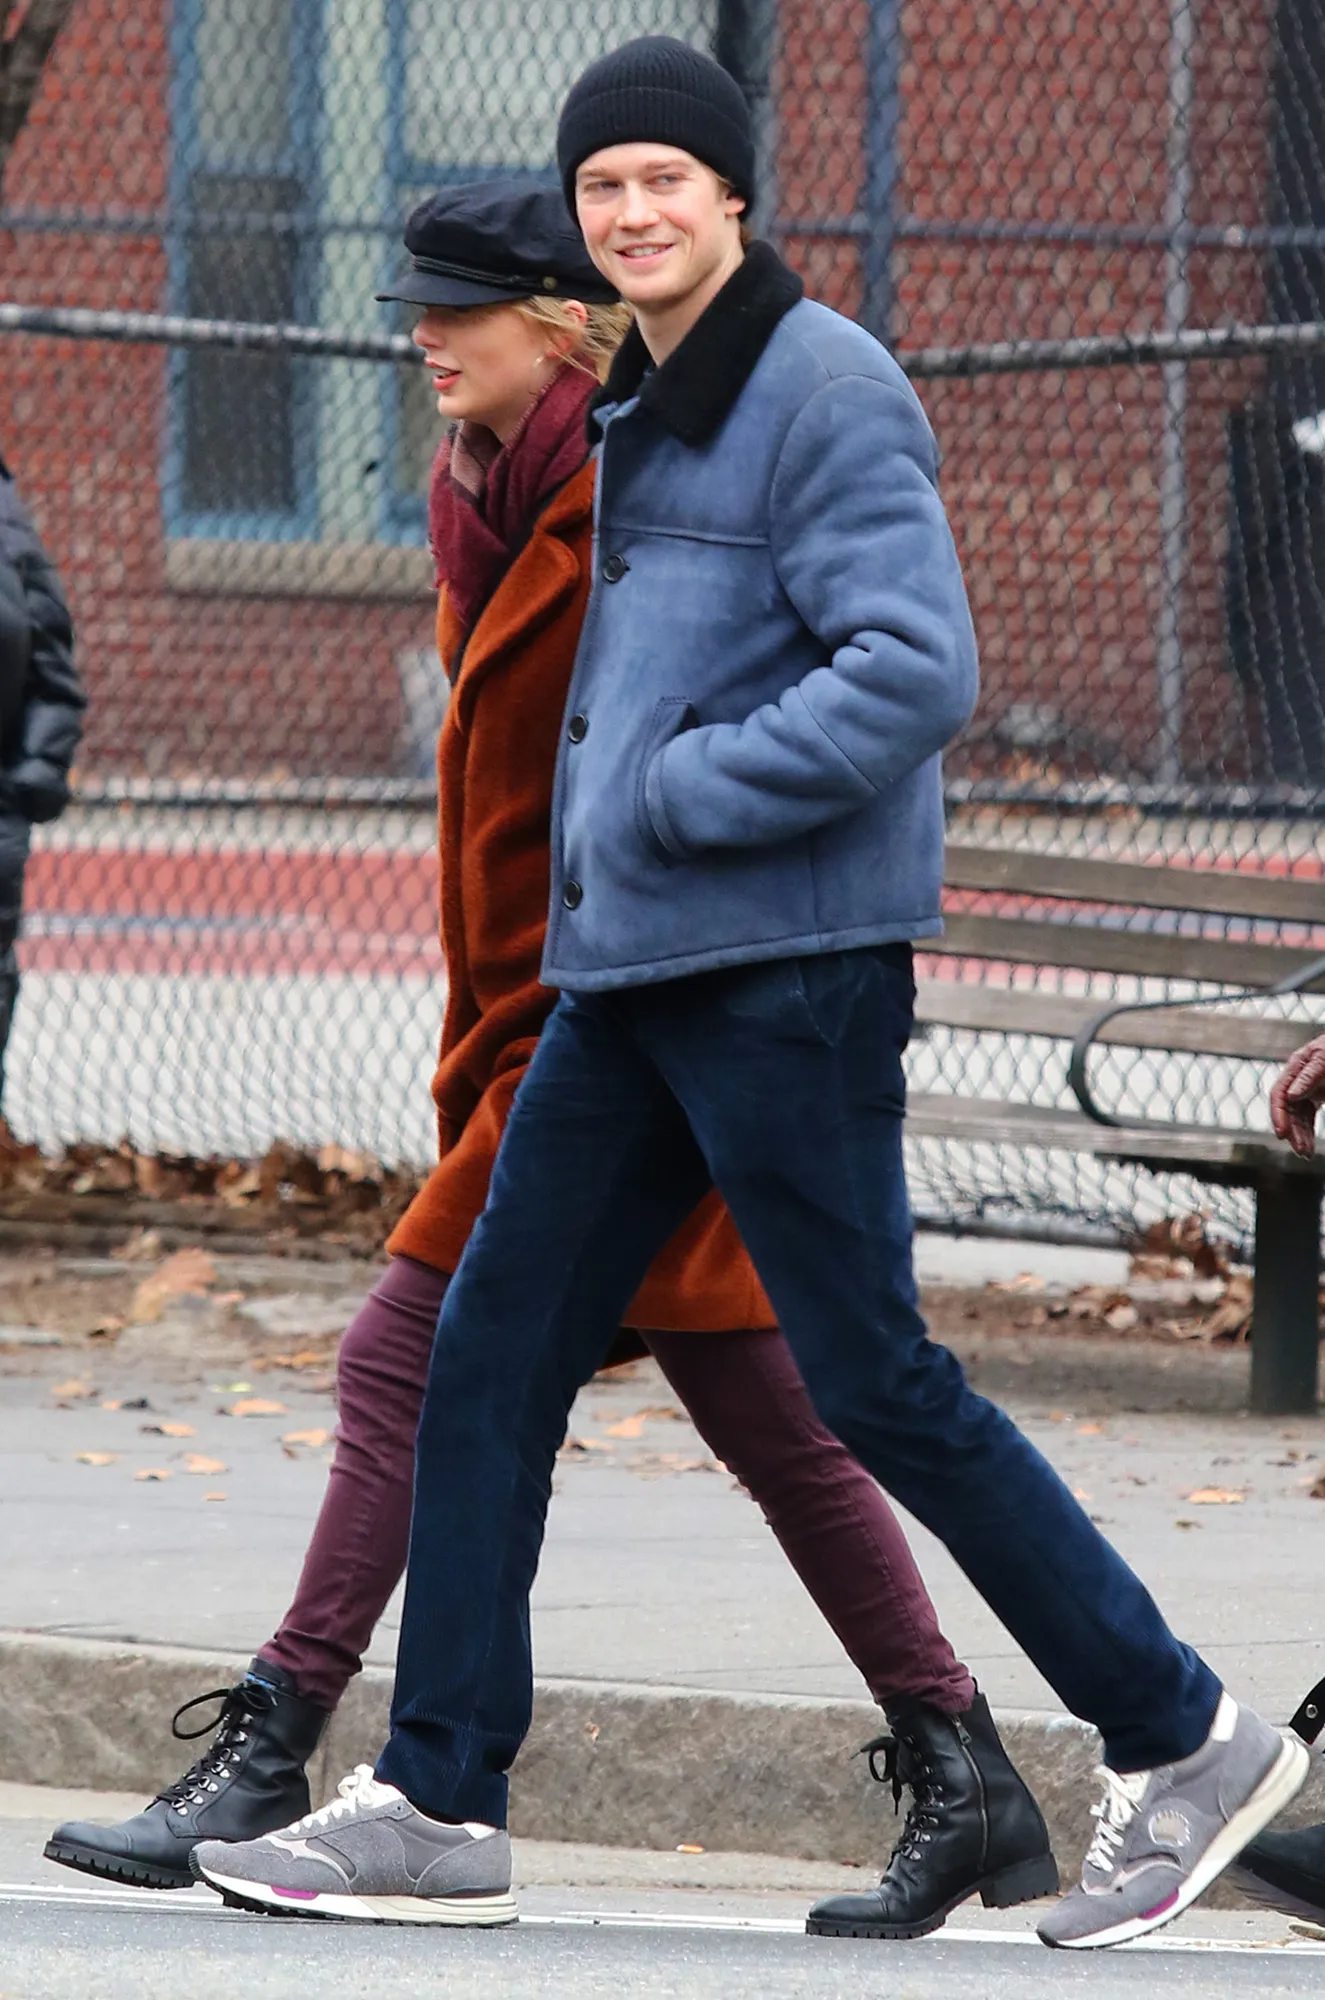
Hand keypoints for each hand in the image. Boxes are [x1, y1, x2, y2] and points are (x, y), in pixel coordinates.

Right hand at [1270, 1033, 1324, 1157]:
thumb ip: (1308, 1076)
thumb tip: (1291, 1096)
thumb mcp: (1324, 1059)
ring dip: (1300, 1136)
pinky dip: (1307, 1132)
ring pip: (1297, 1118)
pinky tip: (1309, 1146)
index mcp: (1294, 1067)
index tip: (1281, 1134)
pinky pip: (1307, 1118)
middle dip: (1292, 1132)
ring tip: (1306, 1154)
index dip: (1278, 1115)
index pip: (1279, 1094)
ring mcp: (1306, 1089)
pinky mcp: (1315, 1097)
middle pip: (1287, 1110)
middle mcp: (1296, 1080)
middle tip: (1301, 1151)